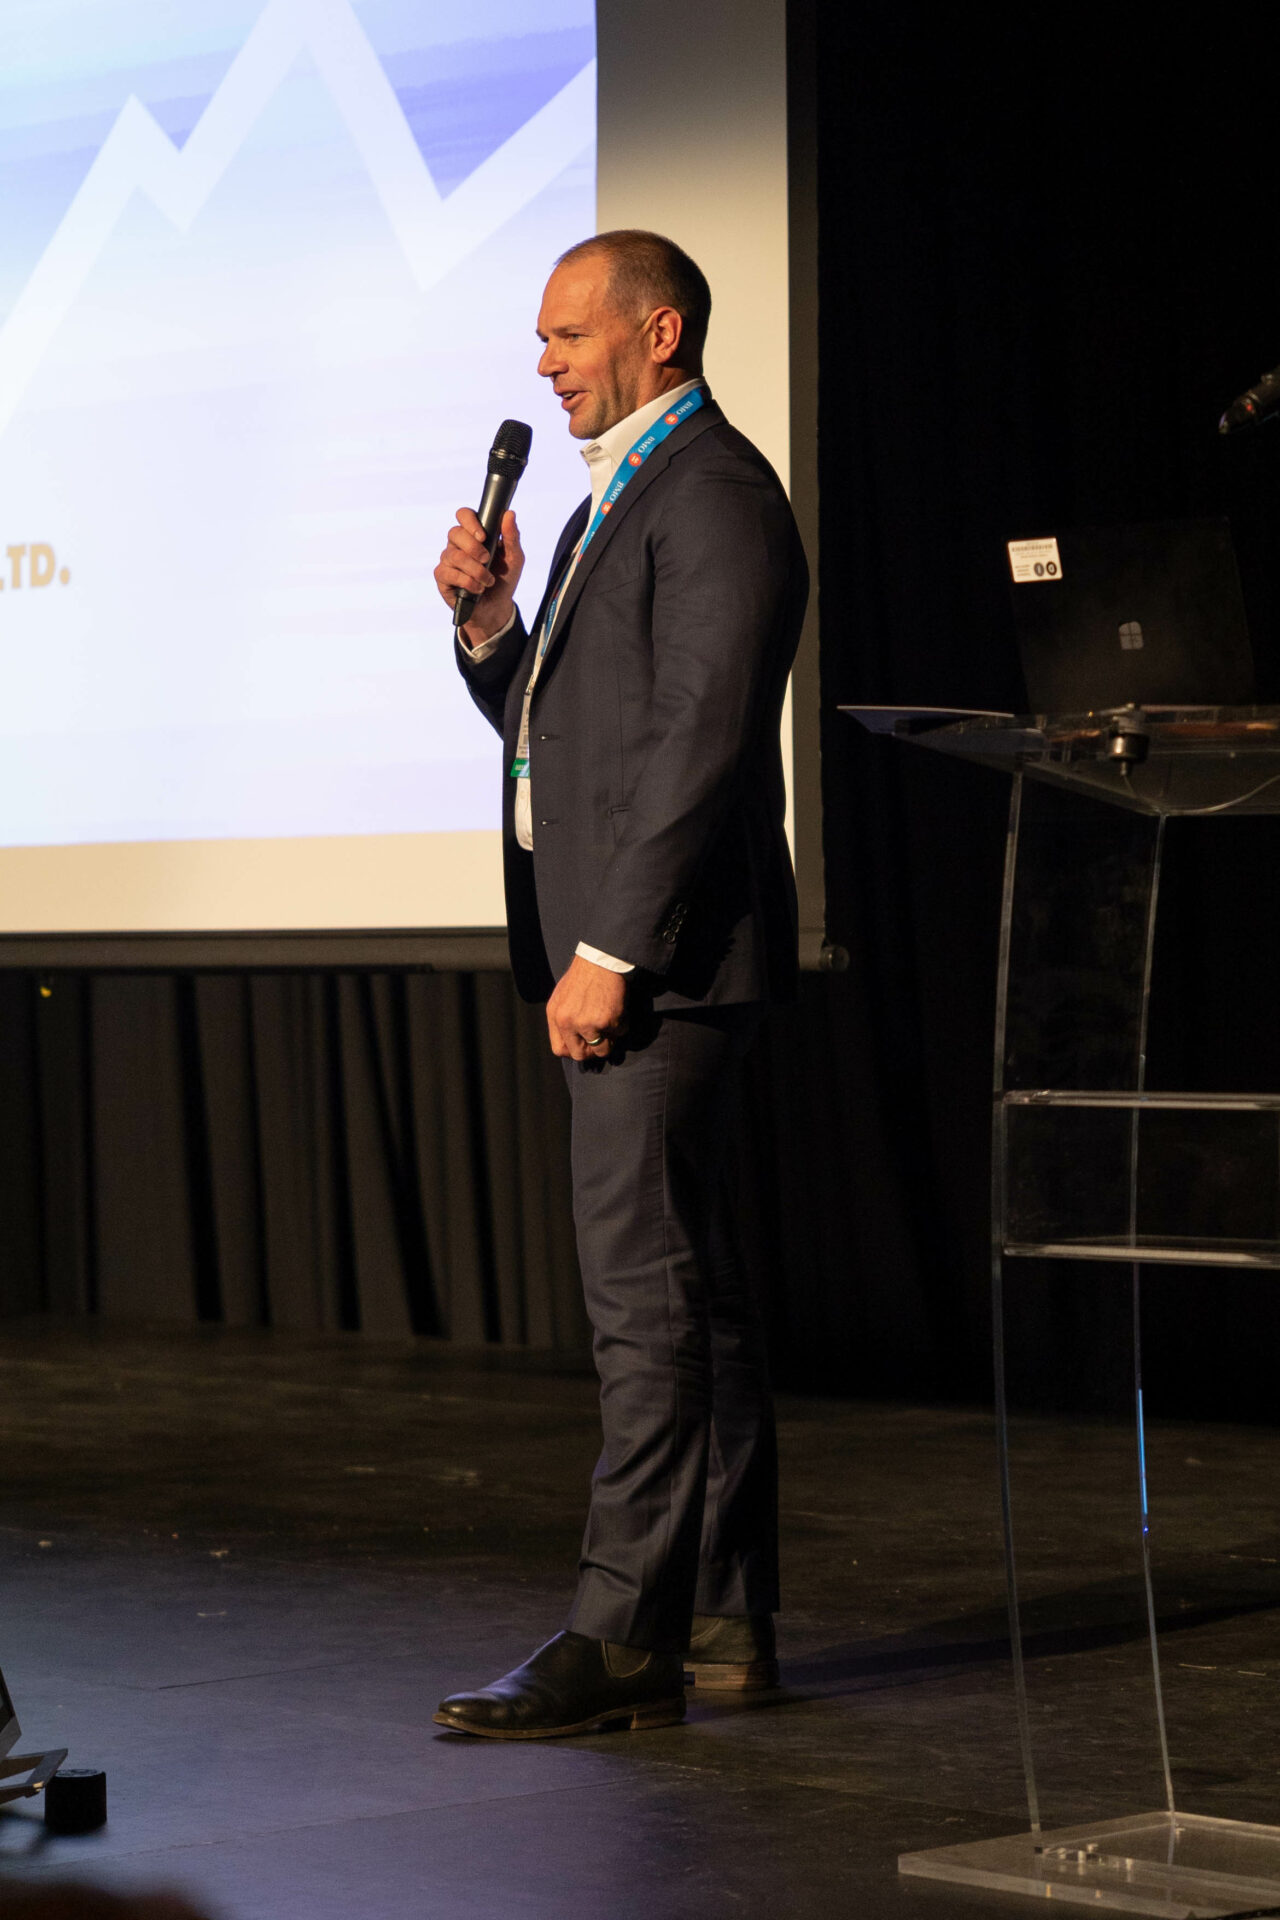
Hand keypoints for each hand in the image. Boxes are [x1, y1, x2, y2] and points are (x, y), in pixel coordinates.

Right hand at [434, 507, 524, 645]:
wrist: (496, 607)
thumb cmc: (503, 579)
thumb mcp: (514, 559)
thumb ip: (512, 537)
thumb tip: (510, 514)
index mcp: (474, 533)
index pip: (464, 515)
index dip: (470, 521)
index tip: (483, 536)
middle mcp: (458, 544)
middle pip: (455, 533)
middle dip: (474, 548)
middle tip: (487, 560)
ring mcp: (448, 559)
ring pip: (455, 556)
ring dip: (476, 570)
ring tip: (488, 581)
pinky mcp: (442, 576)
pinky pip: (449, 573)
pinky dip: (468, 582)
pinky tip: (477, 589)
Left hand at [546, 954, 628, 1060]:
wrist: (602, 960)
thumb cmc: (585, 975)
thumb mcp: (563, 996)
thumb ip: (564, 1019)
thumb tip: (574, 1041)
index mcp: (555, 1016)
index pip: (559, 1049)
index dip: (574, 1050)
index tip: (585, 1046)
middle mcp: (568, 1023)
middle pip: (580, 1055)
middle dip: (594, 1051)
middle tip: (603, 1040)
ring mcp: (587, 1024)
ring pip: (603, 1049)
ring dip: (611, 1039)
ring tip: (613, 1021)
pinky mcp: (607, 1021)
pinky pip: (619, 1033)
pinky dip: (623, 1024)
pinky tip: (620, 1009)